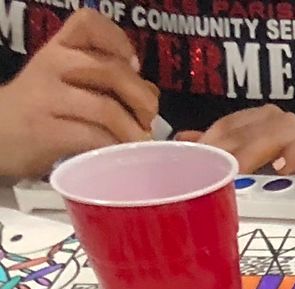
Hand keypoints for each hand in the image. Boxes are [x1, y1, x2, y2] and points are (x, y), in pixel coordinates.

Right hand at [0, 11, 156, 179]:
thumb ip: (104, 82)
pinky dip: (115, 149)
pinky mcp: (47, 133)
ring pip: (106, 109)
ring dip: (133, 131)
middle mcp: (53, 65)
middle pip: (111, 70)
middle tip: (148, 117)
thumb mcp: (66, 83)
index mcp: (59, 48)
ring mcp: (48, 98)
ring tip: (138, 142)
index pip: (89, 23)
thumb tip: (149, 92)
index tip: (133, 65)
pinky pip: (93, 138)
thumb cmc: (41, 110)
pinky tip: (119, 155)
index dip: (118, 40)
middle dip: (141, 98)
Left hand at [175, 106, 294, 172]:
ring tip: (241, 171)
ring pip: (281, 130)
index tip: (195, 157)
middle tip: (214, 168)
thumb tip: (183, 141)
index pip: (231, 124)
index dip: (213, 138)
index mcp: (260, 125)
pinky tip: (283, 168)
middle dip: (232, 146)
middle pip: (254, 127)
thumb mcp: (254, 172)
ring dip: (258, 149)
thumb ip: (222, 154)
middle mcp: (282, 123)